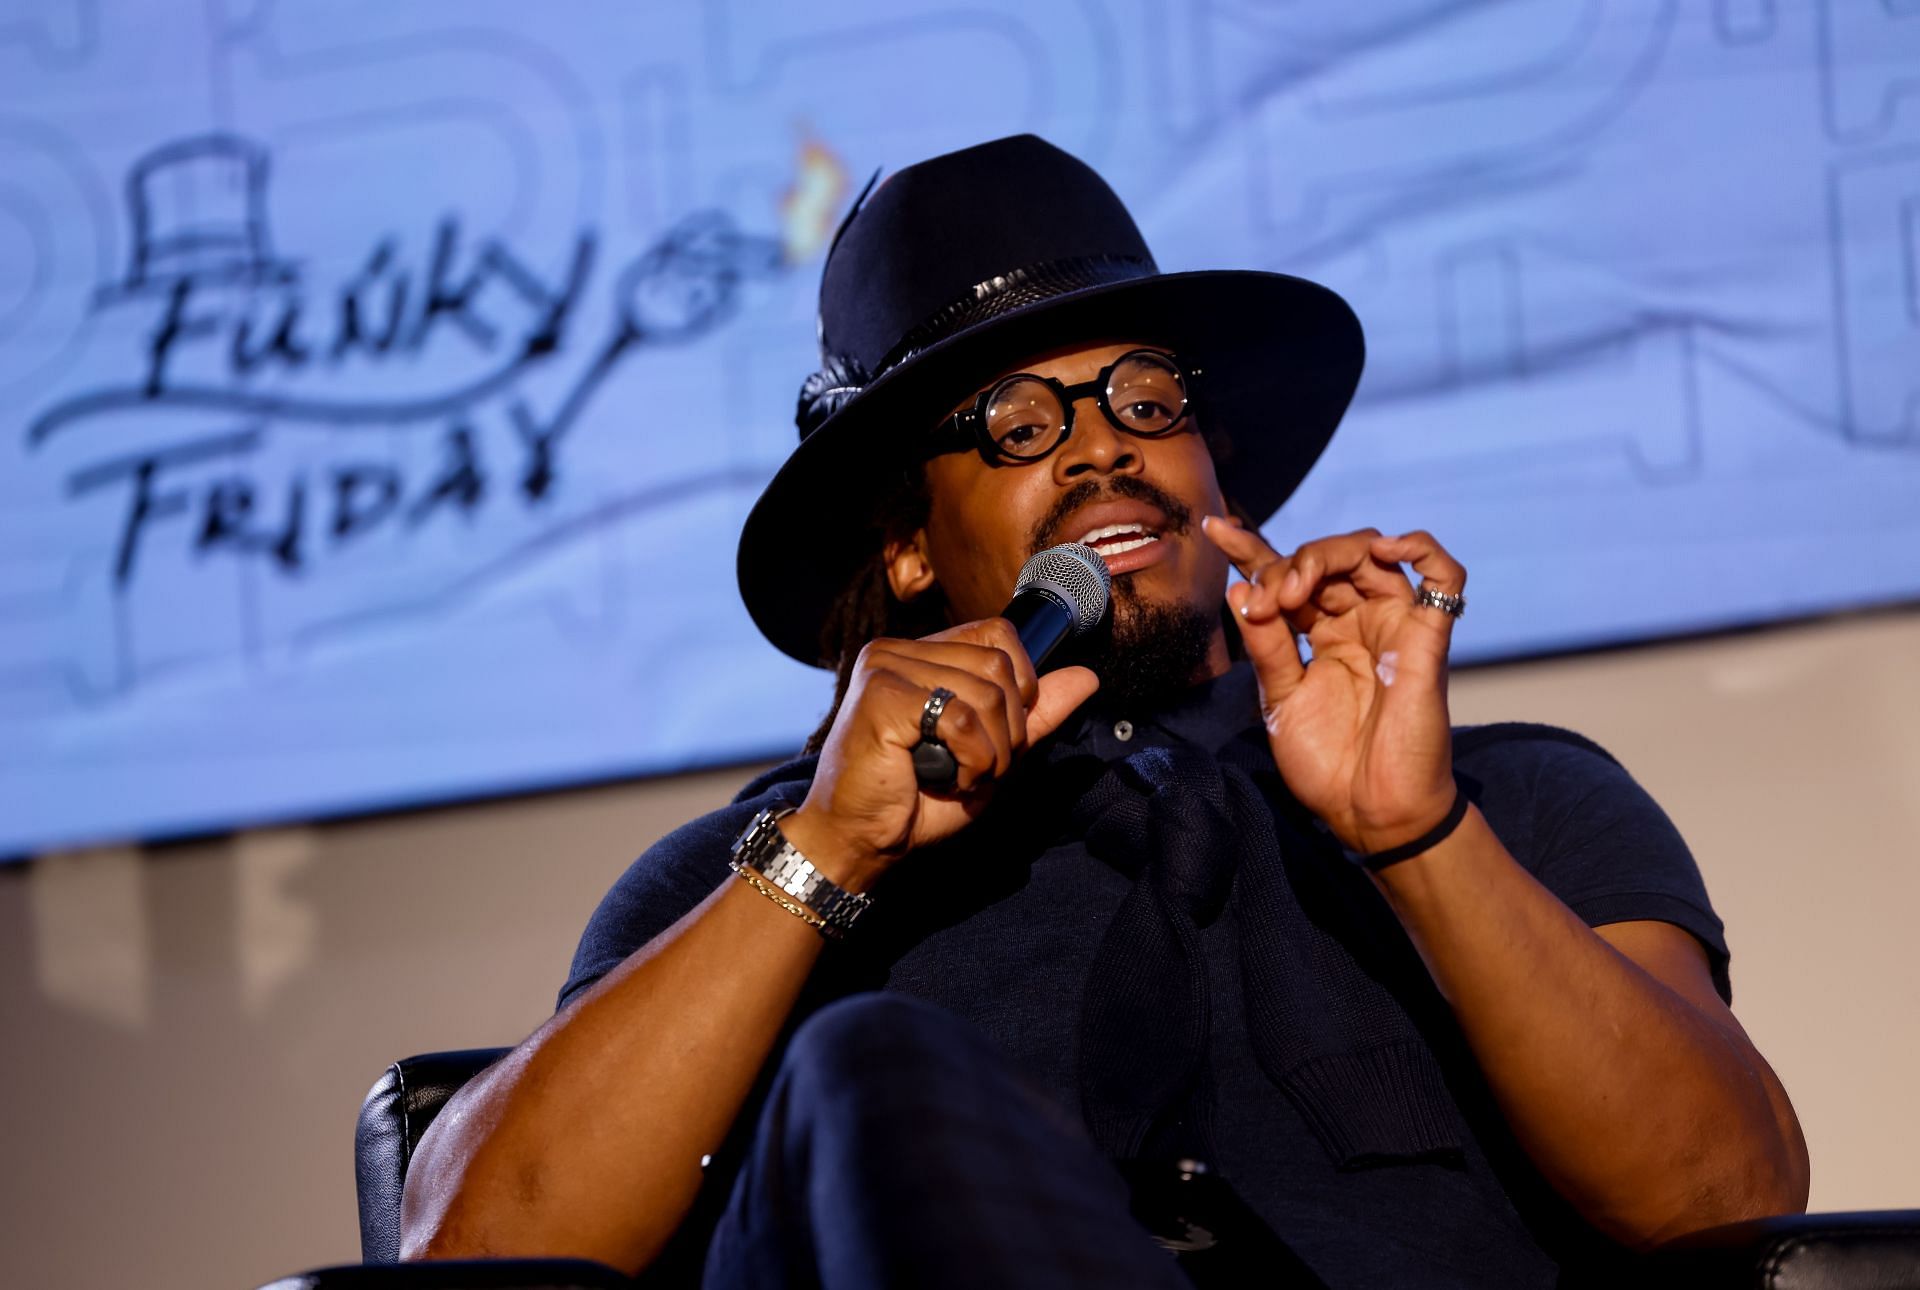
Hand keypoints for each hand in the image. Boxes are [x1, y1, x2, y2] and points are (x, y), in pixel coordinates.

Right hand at [785, 618, 1100, 888]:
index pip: (997, 633)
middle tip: (981, 766)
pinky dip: (973, 759)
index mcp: (920, 653)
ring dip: (992, 751)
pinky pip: (962, 718)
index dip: (1021, 683)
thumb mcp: (990, 753)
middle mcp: (898, 649)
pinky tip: (950, 778)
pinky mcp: (880, 695)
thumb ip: (1035, 715)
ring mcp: (886, 667)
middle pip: (1000, 665)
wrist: (858, 840)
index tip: (1003, 733)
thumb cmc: (915, 799)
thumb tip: (1087, 676)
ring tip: (963, 775)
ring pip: (987, 693)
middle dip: (1010, 729)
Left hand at [1200, 517, 1466, 853]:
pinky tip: (1385, 550)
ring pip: (1371, 553)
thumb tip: (1240, 589)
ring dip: (1326, 558)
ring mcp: (1394, 624)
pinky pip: (1444, 574)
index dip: (1251, 549)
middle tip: (1267, 603)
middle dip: (1287, 566)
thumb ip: (1266, 645)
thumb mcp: (1281, 698)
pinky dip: (1420, 547)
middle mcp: (1357, 620)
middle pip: (1325, 559)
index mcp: (1320, 633)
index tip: (1214, 529)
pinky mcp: (1429, 636)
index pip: (1286, 576)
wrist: (1369, 810)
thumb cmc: (1328, 762)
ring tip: (1295, 591)